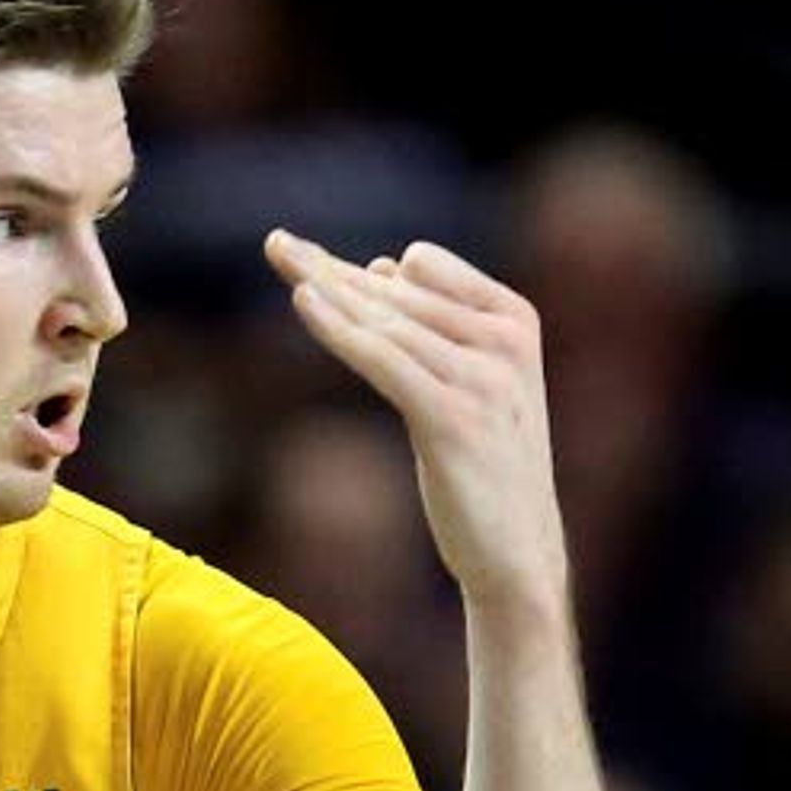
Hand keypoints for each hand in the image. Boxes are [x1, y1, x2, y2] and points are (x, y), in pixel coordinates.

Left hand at [264, 232, 573, 621]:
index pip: (427, 268)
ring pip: (384, 322)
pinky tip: (301, 302)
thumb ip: (432, 325)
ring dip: (325, 289)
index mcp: (514, 320)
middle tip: (275, 243)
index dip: (364, 271)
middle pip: (397, 292)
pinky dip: (338, 329)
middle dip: (329, 268)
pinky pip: (382, 358)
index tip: (310, 262)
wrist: (515, 548)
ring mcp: (482, 378)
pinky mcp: (452, 417)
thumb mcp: (467, 383)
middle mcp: (504, 341)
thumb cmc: (483, 464)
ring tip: (280, 258)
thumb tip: (384, 264)